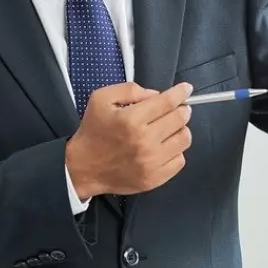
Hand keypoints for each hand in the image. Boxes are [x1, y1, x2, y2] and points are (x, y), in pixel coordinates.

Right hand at [65, 81, 193, 198]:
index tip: (185, 89)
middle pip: (180, 119)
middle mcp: (144, 141)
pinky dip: (176, 151)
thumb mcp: (101, 99)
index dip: (180, 92)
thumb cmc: (93, 131)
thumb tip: (156, 95)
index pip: (168, 102)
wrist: (83, 168)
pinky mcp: (154, 179)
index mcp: (131, 119)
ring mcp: (150, 162)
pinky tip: (164, 147)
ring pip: (184, 139)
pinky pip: (180, 160)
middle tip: (177, 109)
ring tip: (169, 128)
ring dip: (180, 130)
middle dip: (181, 110)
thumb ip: (130, 90)